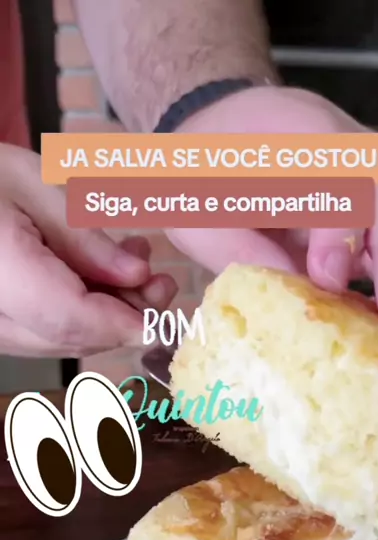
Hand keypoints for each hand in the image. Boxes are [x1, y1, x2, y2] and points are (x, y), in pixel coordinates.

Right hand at [0, 144, 176, 356]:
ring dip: (108, 313)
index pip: (69, 316)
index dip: (124, 322)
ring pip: (61, 341)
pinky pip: (45, 334)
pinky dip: (83, 313)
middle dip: (124, 315)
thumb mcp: (37, 186)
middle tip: (159, 281)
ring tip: (134, 268)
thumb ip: (86, 238)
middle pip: (70, 336)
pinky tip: (102, 278)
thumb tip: (138, 279)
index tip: (166, 315)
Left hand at [166, 87, 377, 340]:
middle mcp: (346, 144)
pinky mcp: (375, 201)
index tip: (327, 279)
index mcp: (296, 132)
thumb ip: (241, 250)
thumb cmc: (200, 172)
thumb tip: (297, 300)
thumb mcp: (197, 210)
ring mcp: (368, 170)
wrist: (212, 132)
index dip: (341, 227)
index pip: (340, 171)